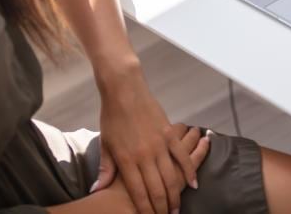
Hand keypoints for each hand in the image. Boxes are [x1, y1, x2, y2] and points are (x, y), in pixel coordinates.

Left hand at [92, 73, 205, 213]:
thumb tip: (97, 190)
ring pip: (171, 177)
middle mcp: (144, 155)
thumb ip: (105, 169)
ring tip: (177, 209)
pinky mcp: (168, 133)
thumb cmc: (112, 116)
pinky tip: (194, 184)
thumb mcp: (105, 143)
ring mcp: (159, 144)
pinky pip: (182, 156)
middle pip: (157, 190)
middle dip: (162, 208)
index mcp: (127, 160)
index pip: (138, 194)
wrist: (124, 90)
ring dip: (176, 196)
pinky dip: (189, 171)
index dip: (146, 211)